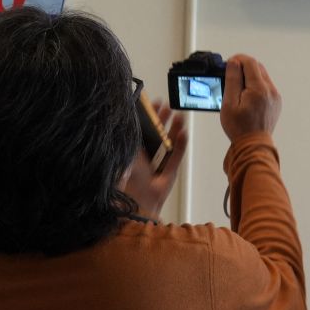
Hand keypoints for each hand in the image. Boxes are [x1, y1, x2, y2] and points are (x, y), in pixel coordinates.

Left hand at [120, 102, 187, 219]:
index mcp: (131, 154)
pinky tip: (183, 133)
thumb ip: (130, 140)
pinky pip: (176, 157)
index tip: (151, 104)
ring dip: (173, 129)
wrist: (137, 204)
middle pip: (156, 135)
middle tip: (167, 107)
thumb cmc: (126, 183)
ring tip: (178, 116)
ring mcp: (158, 166)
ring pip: (168, 144)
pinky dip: (180, 145)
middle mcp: (145, 158)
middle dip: (161, 120)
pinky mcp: (169, 174)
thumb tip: (130, 121)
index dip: (146, 117)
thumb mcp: (126, 155)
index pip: (140, 131)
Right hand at [220, 54, 280, 140]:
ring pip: (262, 76)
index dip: (238, 59)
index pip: (250, 62)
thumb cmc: (239, 128)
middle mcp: (271, 90)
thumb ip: (232, 80)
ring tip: (237, 87)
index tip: (228, 64)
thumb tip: (234, 63)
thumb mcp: (229, 103)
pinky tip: (246, 95)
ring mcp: (275, 96)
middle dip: (243, 66)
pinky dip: (256, 85)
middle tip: (230, 74)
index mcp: (259, 89)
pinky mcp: (276, 102)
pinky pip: (266, 86)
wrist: (253, 145)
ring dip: (250, 76)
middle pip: (257, 67)